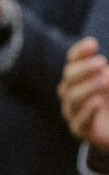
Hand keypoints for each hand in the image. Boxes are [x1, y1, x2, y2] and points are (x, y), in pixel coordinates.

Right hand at [63, 33, 108, 149]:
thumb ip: (108, 73)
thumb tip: (106, 67)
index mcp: (79, 77)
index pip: (73, 60)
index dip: (80, 52)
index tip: (93, 44)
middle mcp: (71, 92)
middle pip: (70, 76)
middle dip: (85, 68)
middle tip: (102, 63)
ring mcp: (73, 111)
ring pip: (72, 97)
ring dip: (88, 87)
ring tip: (105, 81)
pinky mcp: (81, 130)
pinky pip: (79, 121)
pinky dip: (88, 111)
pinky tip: (98, 102)